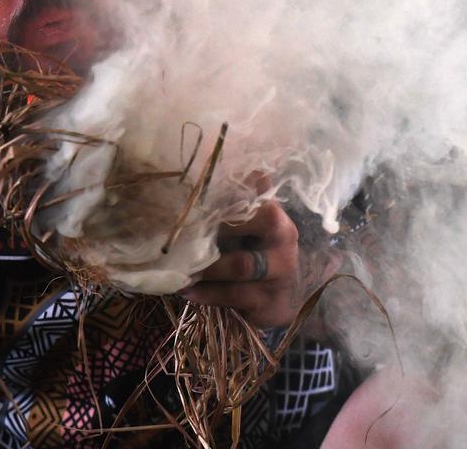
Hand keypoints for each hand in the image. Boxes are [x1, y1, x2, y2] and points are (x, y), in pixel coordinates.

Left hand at [178, 199, 302, 328]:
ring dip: (207, 265)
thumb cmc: (259, 252)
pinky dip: (207, 293)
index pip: (254, 199)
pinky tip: (187, 290)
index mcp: (276, 217)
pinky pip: (234, 295)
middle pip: (258, 221)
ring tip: (180, 266)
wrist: (286, 296)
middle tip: (182, 233)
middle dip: (217, 228)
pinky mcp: (269, 302)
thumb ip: (238, 199)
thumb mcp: (251, 224)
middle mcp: (284, 242)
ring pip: (241, 264)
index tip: (194, 202)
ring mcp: (279, 273)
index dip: (225, 198)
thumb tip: (224, 165)